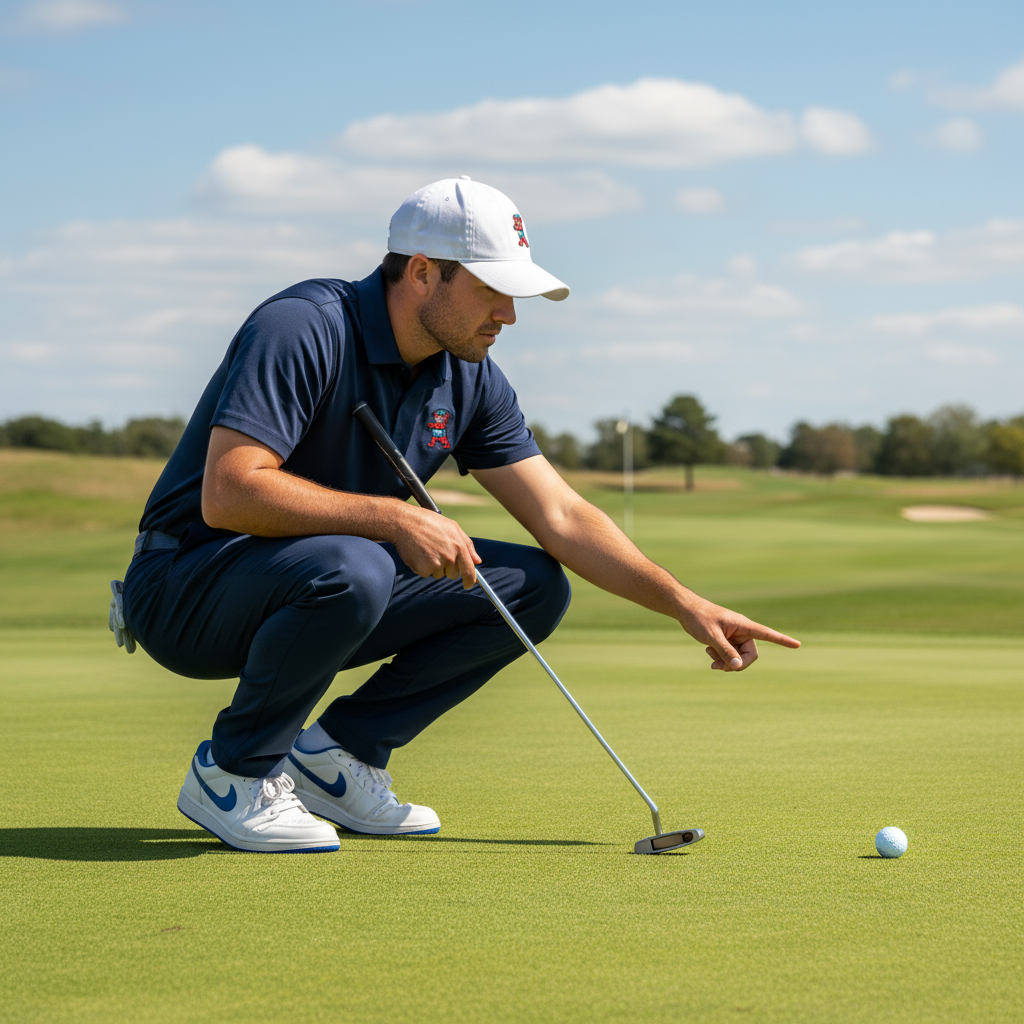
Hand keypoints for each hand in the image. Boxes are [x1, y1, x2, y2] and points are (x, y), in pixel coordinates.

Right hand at [391, 505, 481, 588]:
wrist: (405, 522)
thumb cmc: (429, 522)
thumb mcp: (453, 527)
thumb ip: (468, 545)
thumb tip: (477, 561)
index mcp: (459, 546)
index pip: (469, 571)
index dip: (470, 581)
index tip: (468, 585)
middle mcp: (449, 557)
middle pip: (453, 574)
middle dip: (448, 568)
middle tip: (437, 552)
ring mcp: (436, 564)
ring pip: (439, 574)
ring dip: (434, 566)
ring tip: (427, 549)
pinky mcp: (423, 569)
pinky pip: (426, 574)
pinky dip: (423, 567)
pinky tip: (419, 553)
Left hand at [677, 595, 799, 670]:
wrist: (686, 610)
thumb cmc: (699, 618)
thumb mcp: (712, 636)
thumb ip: (725, 651)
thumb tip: (739, 666)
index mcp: (743, 625)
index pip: (767, 633)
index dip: (782, 640)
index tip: (797, 645)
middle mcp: (742, 631)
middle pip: (750, 655)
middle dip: (737, 664)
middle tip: (720, 668)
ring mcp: (735, 636)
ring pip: (739, 657)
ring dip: (727, 662)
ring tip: (710, 659)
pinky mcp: (727, 640)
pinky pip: (730, 655)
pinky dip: (721, 658)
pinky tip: (709, 653)